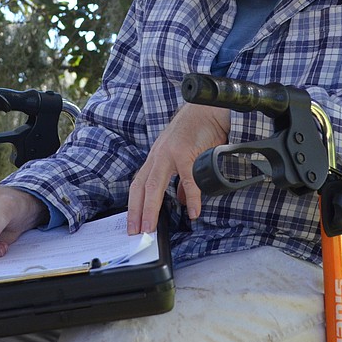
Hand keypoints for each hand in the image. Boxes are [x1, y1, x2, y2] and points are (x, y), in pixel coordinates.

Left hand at [127, 103, 229, 233]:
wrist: (208, 108)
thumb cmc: (197, 130)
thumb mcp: (185, 155)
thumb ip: (182, 180)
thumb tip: (183, 201)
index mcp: (156, 157)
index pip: (138, 185)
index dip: (134, 206)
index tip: (133, 225)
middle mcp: (158, 155)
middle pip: (140, 187)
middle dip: (135, 211)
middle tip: (134, 233)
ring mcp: (170, 153)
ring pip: (154, 185)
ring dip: (150, 208)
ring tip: (150, 228)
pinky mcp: (186, 152)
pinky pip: (187, 180)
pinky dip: (191, 198)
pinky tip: (193, 212)